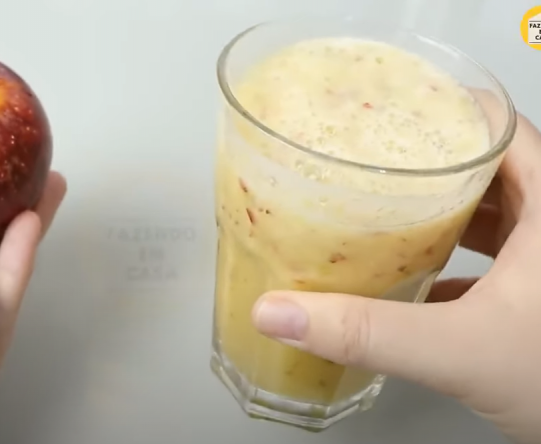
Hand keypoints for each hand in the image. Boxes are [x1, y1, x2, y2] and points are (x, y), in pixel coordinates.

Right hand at [251, 109, 540, 443]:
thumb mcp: (460, 350)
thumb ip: (369, 331)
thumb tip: (282, 312)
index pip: (502, 129)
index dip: (450, 113)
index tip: (399, 108)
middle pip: (492, 169)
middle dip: (433, 165)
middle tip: (380, 161)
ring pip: (496, 216)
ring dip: (445, 214)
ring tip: (391, 212)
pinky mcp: (540, 300)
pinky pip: (499, 260)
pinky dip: (458, 262)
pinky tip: (420, 281)